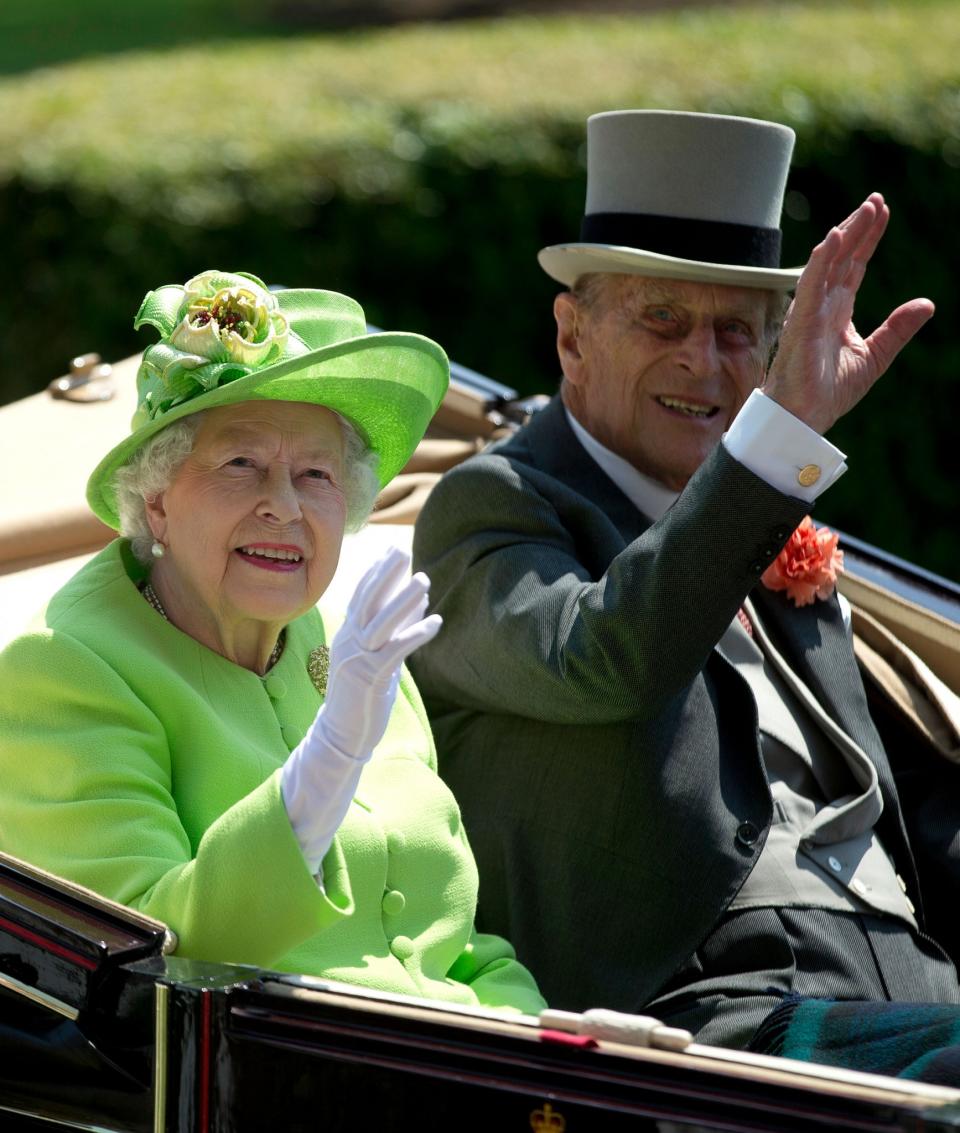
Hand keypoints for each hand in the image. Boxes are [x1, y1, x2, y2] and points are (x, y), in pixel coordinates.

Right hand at [317, 546, 441, 758]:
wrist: (341, 733)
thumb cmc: (361, 694)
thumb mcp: (378, 656)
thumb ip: (396, 628)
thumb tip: (419, 599)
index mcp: (347, 634)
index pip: (361, 596)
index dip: (376, 572)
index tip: (392, 550)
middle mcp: (349, 642)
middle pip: (366, 601)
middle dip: (385, 574)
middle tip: (401, 551)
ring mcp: (357, 659)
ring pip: (380, 622)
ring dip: (403, 600)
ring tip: (423, 579)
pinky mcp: (371, 678)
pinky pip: (396, 651)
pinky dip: (416, 633)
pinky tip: (435, 621)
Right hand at [762, 193, 933, 434]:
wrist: (803, 420)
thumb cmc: (828, 393)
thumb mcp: (875, 357)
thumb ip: (897, 329)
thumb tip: (927, 303)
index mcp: (837, 312)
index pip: (854, 266)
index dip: (868, 239)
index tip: (881, 212)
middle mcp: (821, 306)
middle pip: (842, 257)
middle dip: (859, 227)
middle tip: (876, 200)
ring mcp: (809, 312)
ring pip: (827, 263)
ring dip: (845, 235)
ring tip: (864, 210)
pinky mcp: (801, 323)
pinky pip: (810, 285)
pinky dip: (821, 261)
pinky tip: (834, 238)